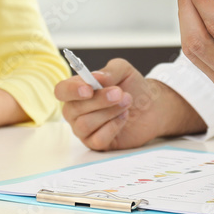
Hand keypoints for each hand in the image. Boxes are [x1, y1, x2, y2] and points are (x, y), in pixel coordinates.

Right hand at [54, 58, 204, 150]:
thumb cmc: (133, 87)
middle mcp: (76, 110)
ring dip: (108, 113)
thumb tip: (96, 77)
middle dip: (99, 101)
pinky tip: (123, 118)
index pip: (61, 91)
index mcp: (77, 90)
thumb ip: (109, 71)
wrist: (151, 107)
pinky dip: (113, 127)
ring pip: (84, 125)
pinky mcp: (96, 143)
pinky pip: (97, 139)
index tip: (89, 89)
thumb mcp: (124, 71)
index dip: (71, 90)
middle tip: (120, 93)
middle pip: (73, 109)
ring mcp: (84, 129)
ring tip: (126, 103)